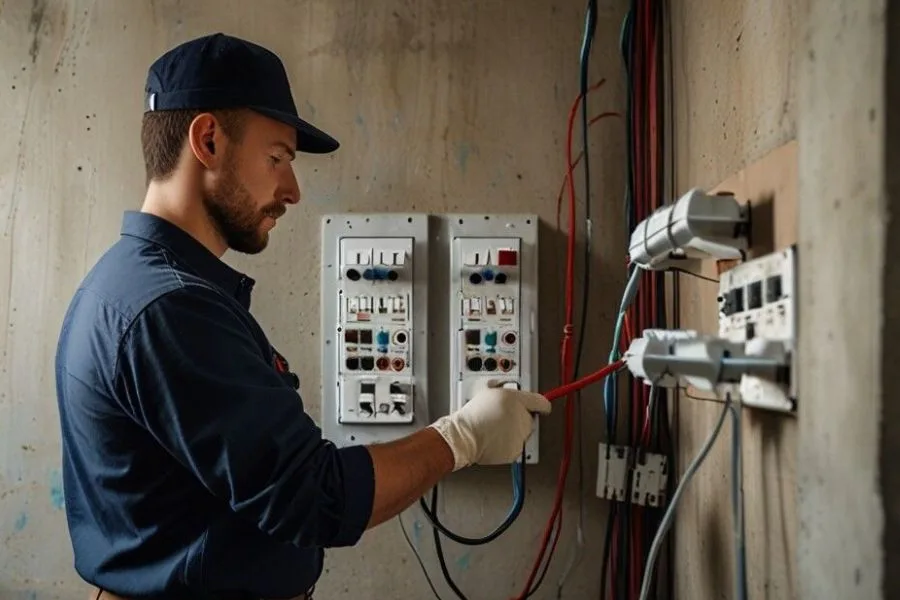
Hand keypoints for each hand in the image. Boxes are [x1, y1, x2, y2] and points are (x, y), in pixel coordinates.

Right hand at [428, 384, 551, 470]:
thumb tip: (516, 397)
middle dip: (520, 418)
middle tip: (503, 418)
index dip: (542, 404)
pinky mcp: (516, 450)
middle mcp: (522, 417)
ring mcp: (520, 435)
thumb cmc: (472, 415)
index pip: (541, 401)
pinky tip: (495, 438)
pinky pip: (517, 446)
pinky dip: (509, 444)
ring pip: (524, 433)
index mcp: (516, 399)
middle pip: (530, 418)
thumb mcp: (489, 392)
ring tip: (495, 429)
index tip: (544, 407)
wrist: (465, 436)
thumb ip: (508, 394)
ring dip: (514, 431)